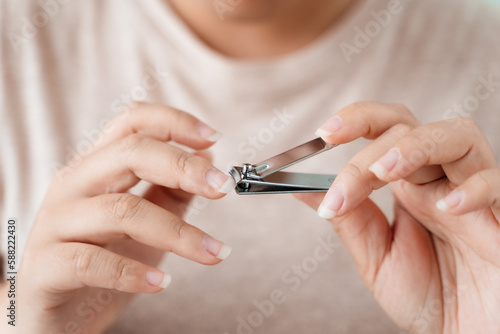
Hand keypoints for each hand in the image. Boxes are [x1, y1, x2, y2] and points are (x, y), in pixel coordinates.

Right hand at [15, 103, 233, 332]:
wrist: (55, 314)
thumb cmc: (104, 258)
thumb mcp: (146, 222)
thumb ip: (172, 189)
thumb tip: (207, 156)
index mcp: (97, 167)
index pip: (132, 122)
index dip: (174, 122)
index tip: (213, 138)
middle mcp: (73, 185)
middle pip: (130, 153)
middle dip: (184, 168)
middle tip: (222, 188)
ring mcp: (56, 223)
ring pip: (122, 210)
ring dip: (178, 233)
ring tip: (213, 252)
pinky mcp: (45, 266)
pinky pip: (91, 262)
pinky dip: (132, 273)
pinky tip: (161, 282)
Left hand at [296, 102, 499, 333]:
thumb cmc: (428, 297)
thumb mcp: (376, 259)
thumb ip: (348, 220)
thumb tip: (302, 189)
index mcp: (408, 186)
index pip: (385, 131)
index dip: (356, 121)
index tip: (323, 134)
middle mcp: (439, 180)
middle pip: (410, 128)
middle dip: (370, 142)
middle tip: (344, 173)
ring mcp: (473, 191)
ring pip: (457, 135)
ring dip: (416, 146)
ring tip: (385, 172)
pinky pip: (494, 183)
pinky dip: (472, 189)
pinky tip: (448, 210)